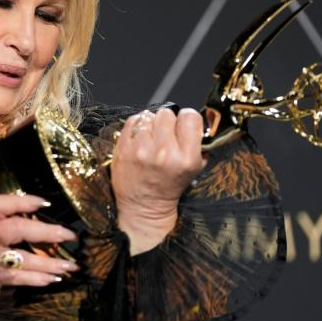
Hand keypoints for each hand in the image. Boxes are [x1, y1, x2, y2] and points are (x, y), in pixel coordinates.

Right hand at [0, 194, 79, 301]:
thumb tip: (14, 192)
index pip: (3, 203)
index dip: (25, 202)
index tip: (45, 203)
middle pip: (21, 229)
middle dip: (48, 232)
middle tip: (71, 235)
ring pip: (24, 258)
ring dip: (49, 263)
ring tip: (70, 265)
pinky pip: (16, 278)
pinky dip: (34, 279)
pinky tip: (51, 280)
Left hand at [111, 107, 218, 254]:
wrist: (144, 206)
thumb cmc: (168, 187)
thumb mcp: (195, 169)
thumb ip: (198, 144)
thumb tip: (195, 121)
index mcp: (185, 158)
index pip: (190, 116)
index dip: (187, 119)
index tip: (184, 126)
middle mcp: (164, 152)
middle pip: (167, 113)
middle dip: (167, 123)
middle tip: (165, 136)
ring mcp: (141, 149)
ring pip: (148, 116)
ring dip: (151, 125)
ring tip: (151, 140)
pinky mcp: (123, 148)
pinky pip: (132, 121)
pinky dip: (137, 127)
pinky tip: (140, 140)